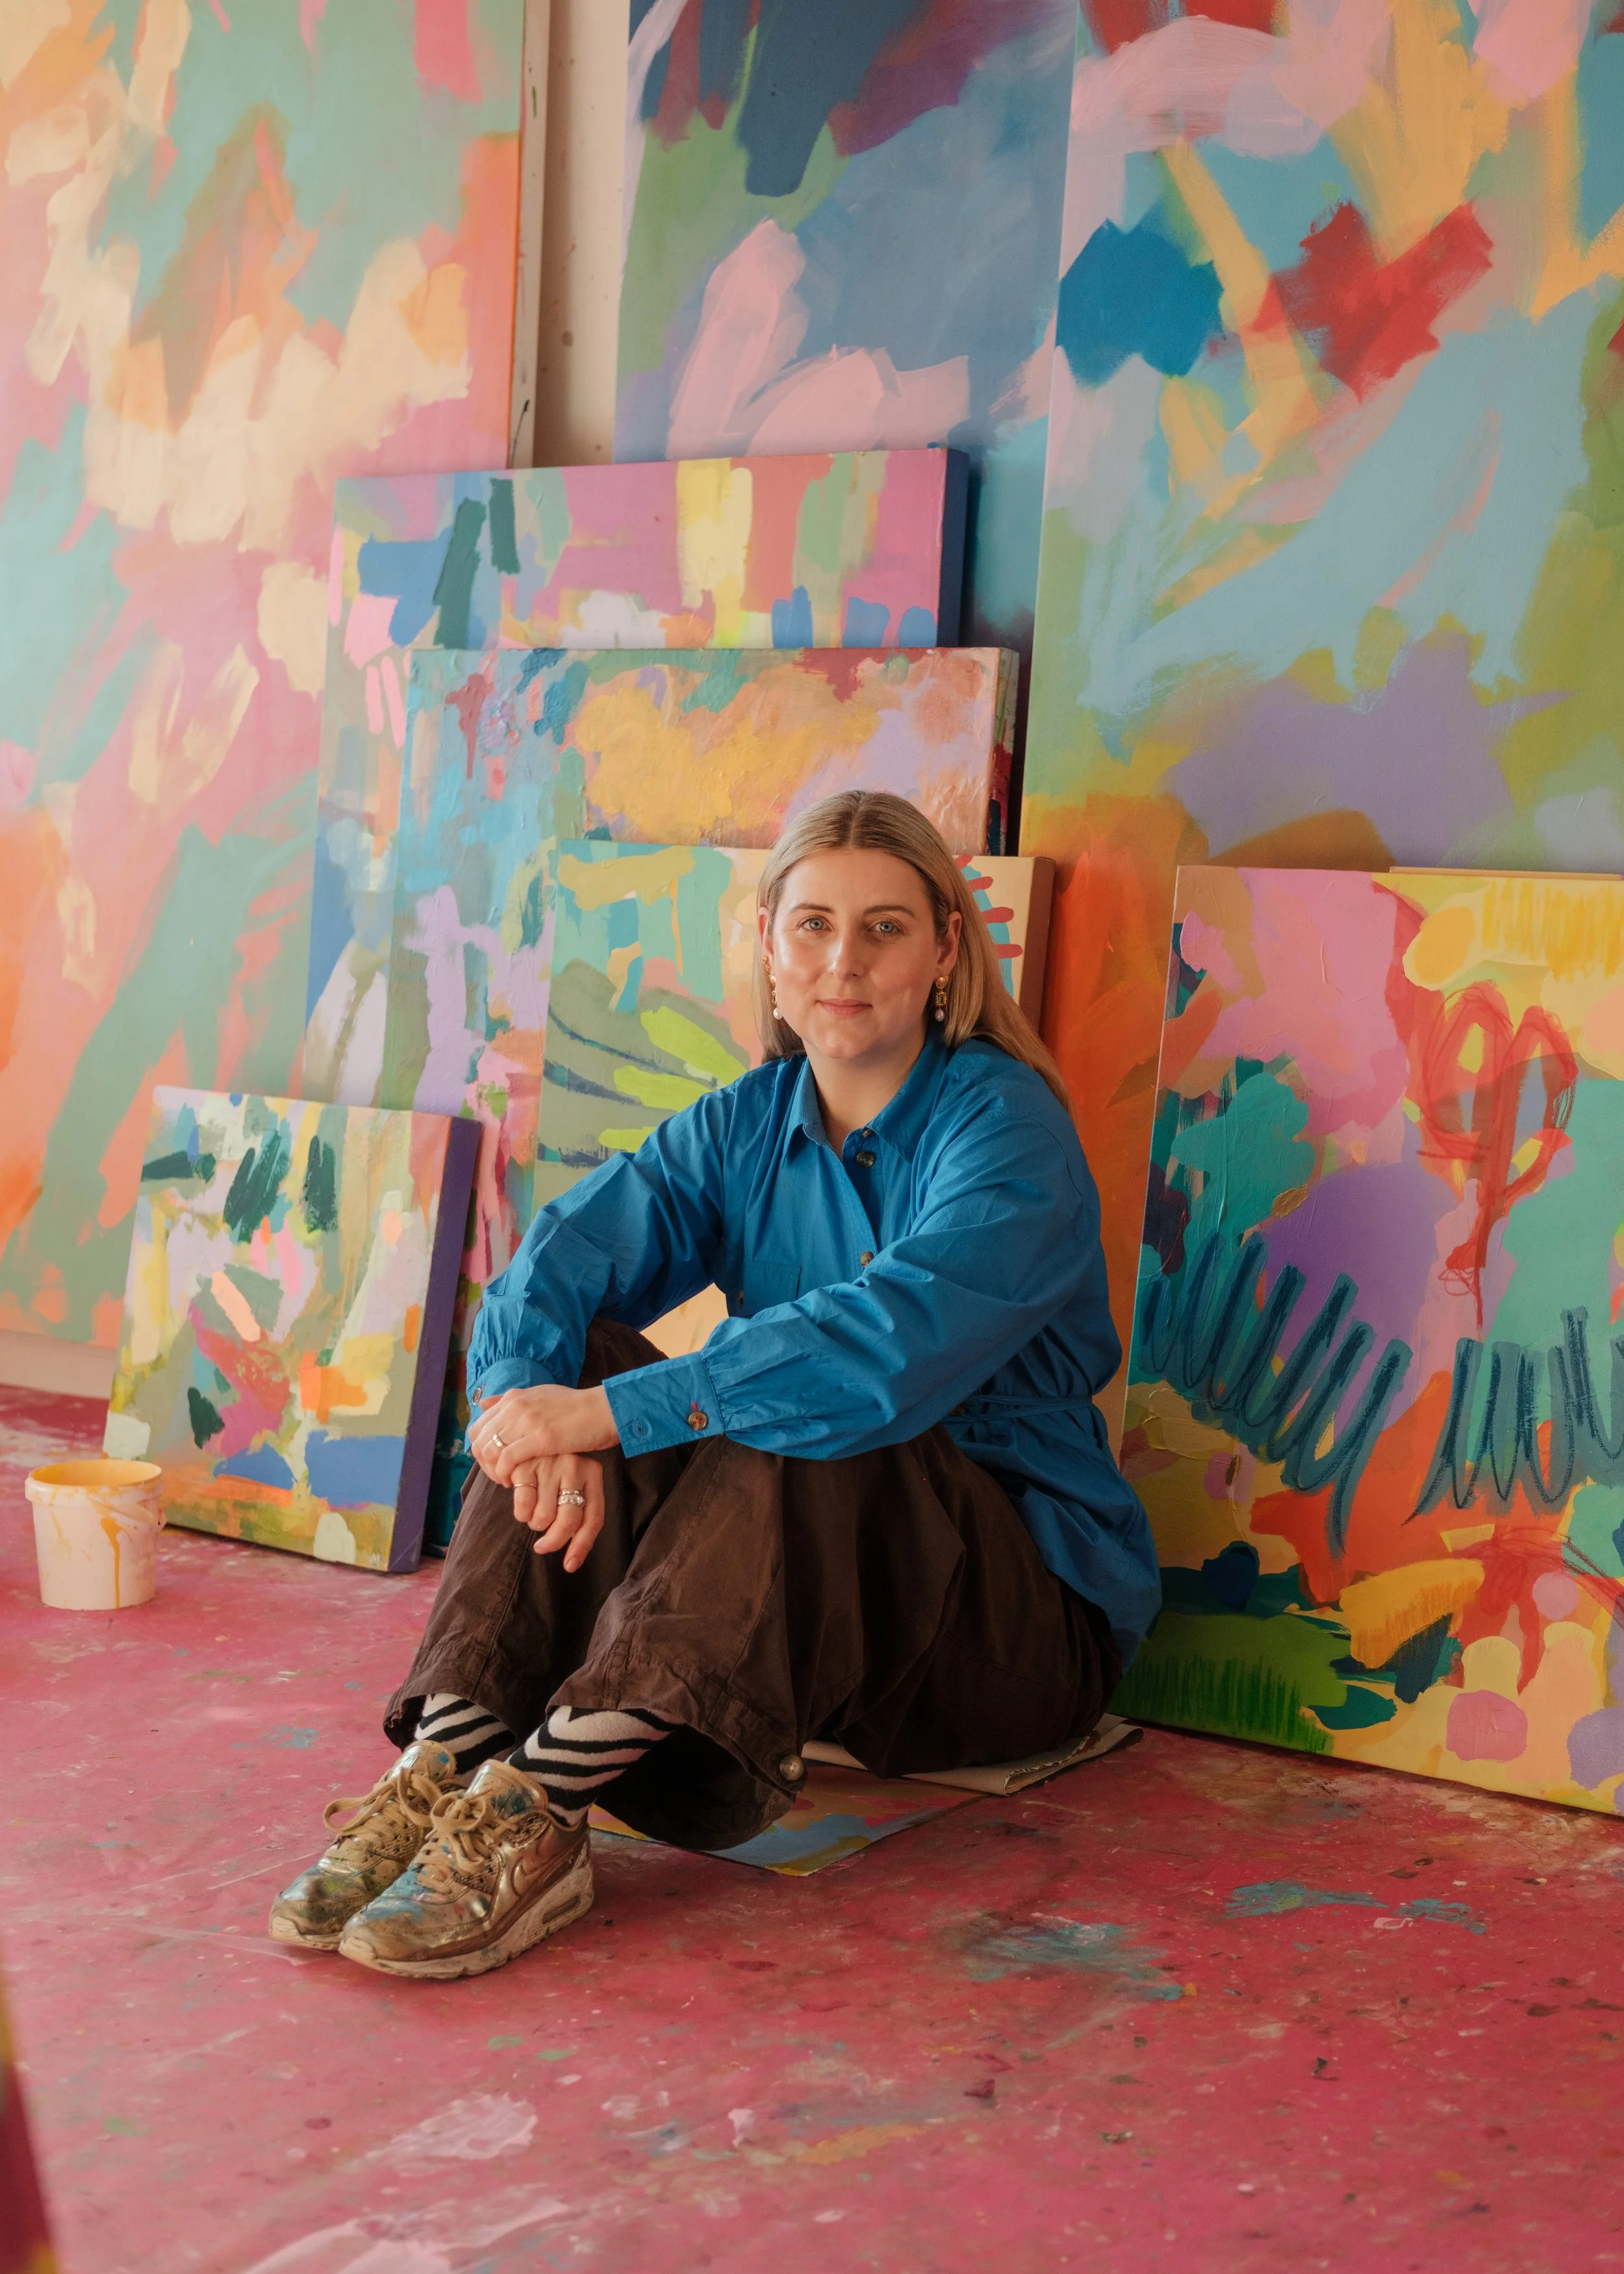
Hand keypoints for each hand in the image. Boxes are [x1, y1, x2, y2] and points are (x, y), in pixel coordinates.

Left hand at [469, 1384, 618, 1481]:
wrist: (603, 1410)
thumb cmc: (575, 1407)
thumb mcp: (539, 1395)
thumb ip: (511, 1400)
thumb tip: (483, 1403)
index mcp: (514, 1398)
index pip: (478, 1426)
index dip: (480, 1449)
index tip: (494, 1463)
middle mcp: (516, 1406)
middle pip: (479, 1440)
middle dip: (483, 1464)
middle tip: (499, 1476)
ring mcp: (527, 1421)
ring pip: (489, 1451)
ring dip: (493, 1471)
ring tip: (507, 1480)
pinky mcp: (540, 1438)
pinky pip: (507, 1460)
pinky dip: (505, 1474)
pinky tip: (515, 1482)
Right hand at [507, 1451, 603, 1570]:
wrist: (532, 1433)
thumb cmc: (557, 1469)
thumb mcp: (575, 1484)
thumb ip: (578, 1514)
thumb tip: (571, 1563)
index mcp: (593, 1473)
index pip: (593, 1519)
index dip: (582, 1547)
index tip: (569, 1566)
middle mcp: (575, 1467)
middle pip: (569, 1521)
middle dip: (553, 1541)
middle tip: (542, 1547)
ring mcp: (550, 1464)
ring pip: (543, 1517)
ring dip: (535, 1524)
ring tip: (533, 1515)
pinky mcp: (526, 1464)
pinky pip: (523, 1506)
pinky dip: (521, 1514)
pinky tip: (521, 1506)